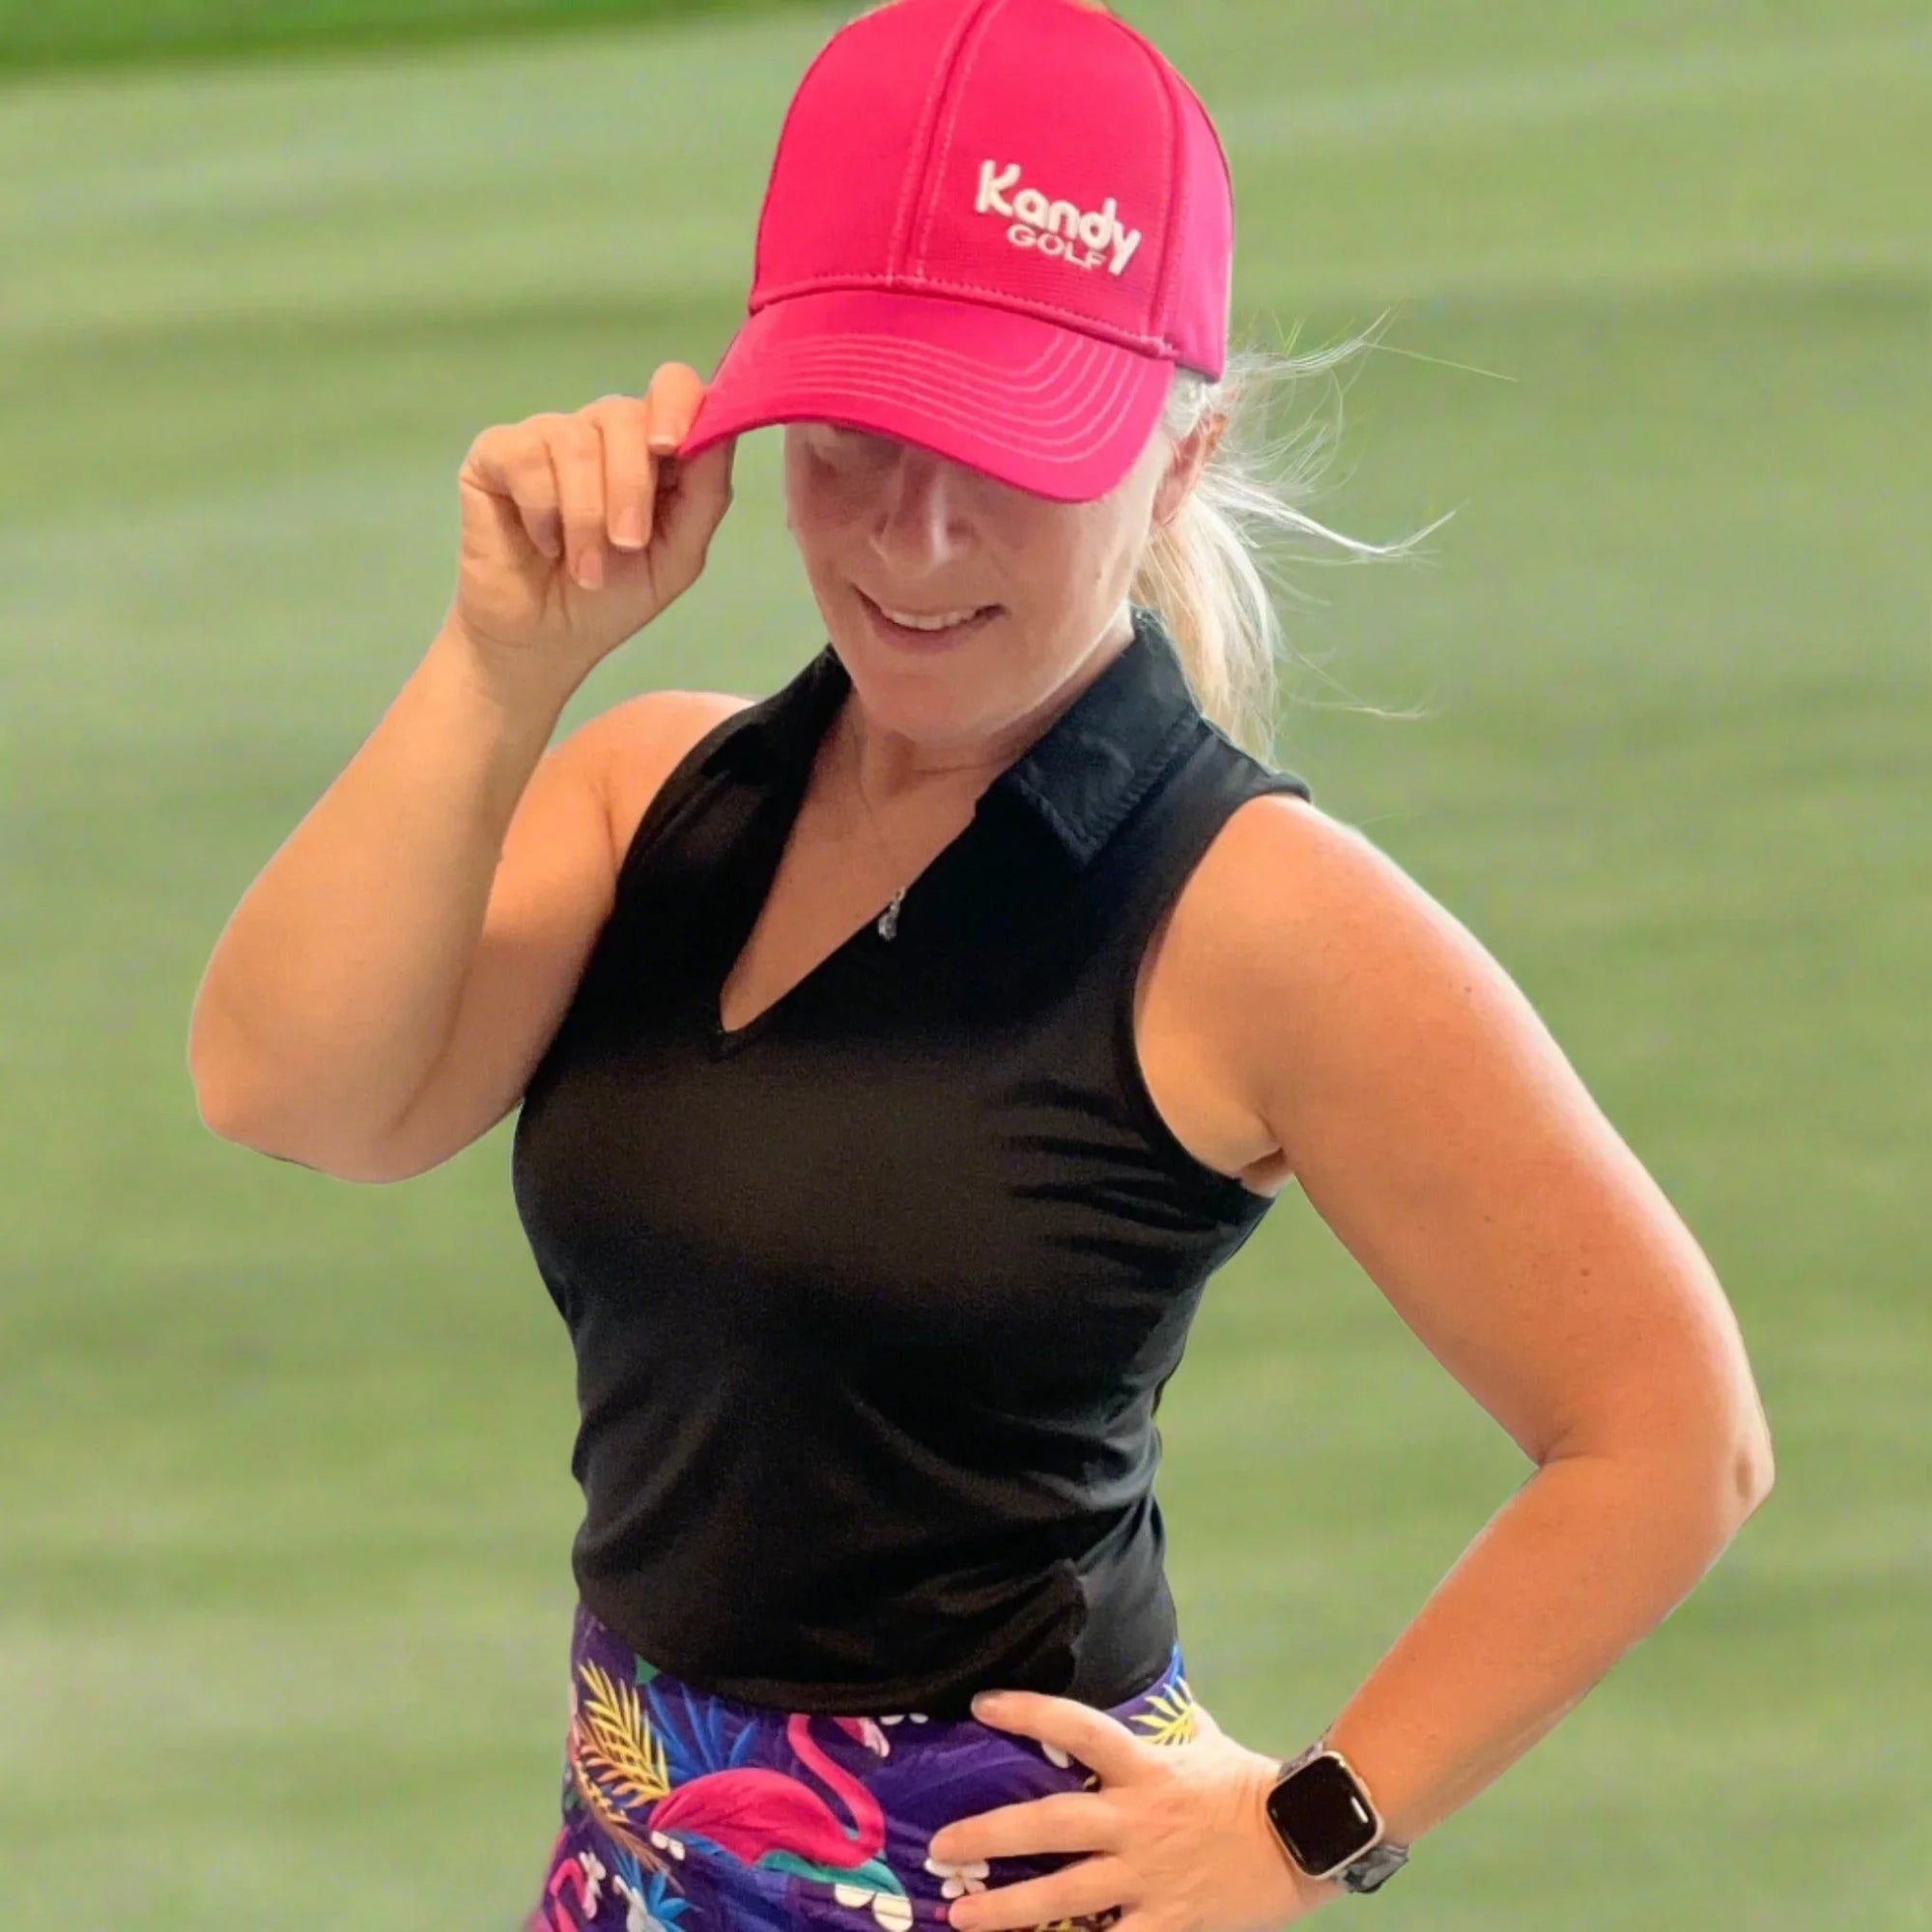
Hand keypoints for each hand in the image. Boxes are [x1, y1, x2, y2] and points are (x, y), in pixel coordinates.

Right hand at [445, 362, 734, 700]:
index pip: (671, 387)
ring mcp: (546, 436)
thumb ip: (705, 494)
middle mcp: (598, 430)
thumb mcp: (677, 554)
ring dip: (586, 517)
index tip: (671, 448)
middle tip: (627, 544)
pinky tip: (543, 543)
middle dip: (630, 487)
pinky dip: (542, 511)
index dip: (676, 405)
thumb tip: (721, 431)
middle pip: (624, 415)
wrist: (545, 640)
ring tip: (586, 569)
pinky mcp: (496, 452)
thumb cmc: (613, 597)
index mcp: (648, 447)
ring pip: (574, 441)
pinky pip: (526, 458)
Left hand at [929, 1689, 1341, 1931]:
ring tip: (960, 1916)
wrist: (1303, 1840)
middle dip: (990, 1833)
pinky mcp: (1168, 1925)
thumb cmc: (1246, 1785)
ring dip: (1007, 1908)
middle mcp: (1137, 1821)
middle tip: (941, 1843)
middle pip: (1051, 1825)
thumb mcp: (1200, 1740)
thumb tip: (1142, 1681)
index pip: (1077, 1728)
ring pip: (1064, 1895)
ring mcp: (1150, 1877)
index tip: (982, 1705)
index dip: (1028, 1712)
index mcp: (1144, 1768)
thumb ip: (1161, 1721)